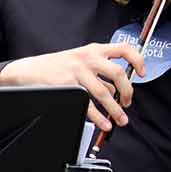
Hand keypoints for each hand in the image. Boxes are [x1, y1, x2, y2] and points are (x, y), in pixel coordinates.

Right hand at [0, 42, 145, 131]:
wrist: (28, 70)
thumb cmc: (55, 67)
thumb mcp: (79, 62)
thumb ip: (99, 73)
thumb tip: (117, 92)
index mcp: (93, 50)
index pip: (123, 48)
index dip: (137, 60)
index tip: (142, 73)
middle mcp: (87, 58)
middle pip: (118, 73)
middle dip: (128, 92)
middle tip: (128, 103)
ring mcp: (77, 70)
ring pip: (104, 92)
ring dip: (115, 109)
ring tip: (119, 120)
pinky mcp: (67, 84)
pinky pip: (88, 103)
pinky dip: (98, 116)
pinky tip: (102, 122)